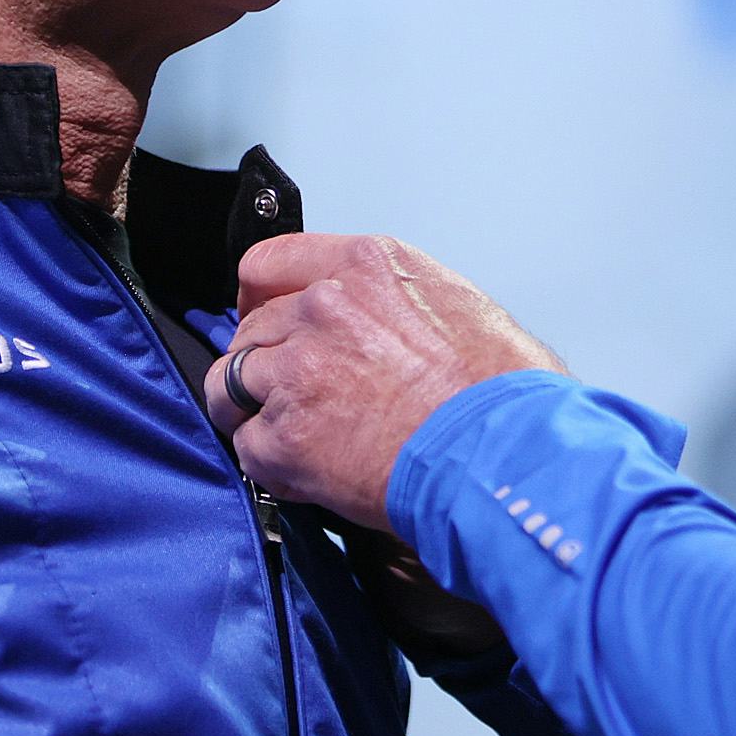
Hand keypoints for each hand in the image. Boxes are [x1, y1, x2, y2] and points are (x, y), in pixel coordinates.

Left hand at [204, 233, 563, 531]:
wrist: (504, 455)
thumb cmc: (505, 393)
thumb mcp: (462, 306)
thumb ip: (402, 302)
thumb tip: (395, 327)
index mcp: (367, 267)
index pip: (270, 263)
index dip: (257, 297)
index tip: (258, 316)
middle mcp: (323, 307)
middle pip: (252, 328)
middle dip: (265, 362)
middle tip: (293, 394)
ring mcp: (296, 371)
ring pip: (231, 384)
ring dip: (254, 411)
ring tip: (292, 437)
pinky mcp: (284, 436)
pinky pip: (247, 446)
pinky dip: (270, 463)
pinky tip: (307, 473)